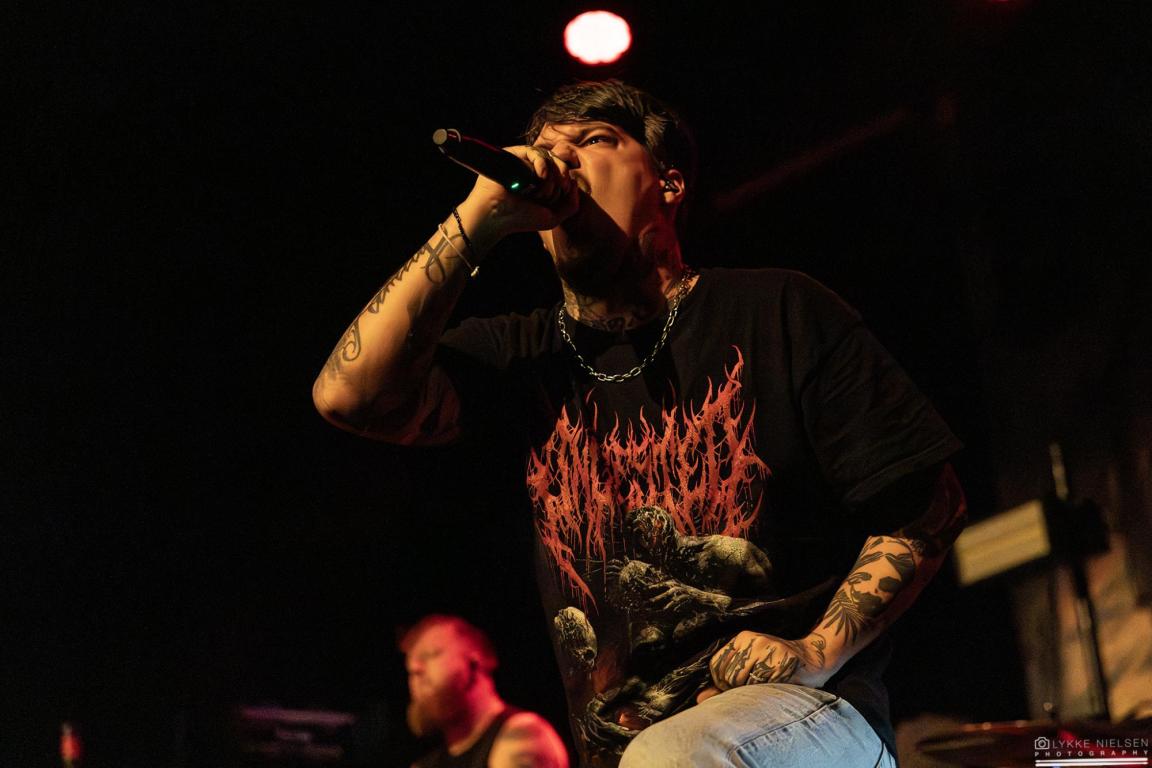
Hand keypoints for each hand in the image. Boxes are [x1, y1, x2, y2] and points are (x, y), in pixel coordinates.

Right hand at [462, 144, 579, 238]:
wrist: (498, 216)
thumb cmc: (522, 219)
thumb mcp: (553, 217)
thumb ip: (571, 204)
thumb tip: (574, 182)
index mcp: (542, 185)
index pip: (562, 174)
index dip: (567, 180)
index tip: (565, 191)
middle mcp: (533, 172)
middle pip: (558, 164)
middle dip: (561, 179)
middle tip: (560, 189)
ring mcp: (524, 163)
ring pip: (548, 158)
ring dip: (550, 177)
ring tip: (541, 192)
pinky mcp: (514, 155)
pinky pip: (535, 152)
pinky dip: (542, 164)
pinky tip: (540, 176)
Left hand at [697, 631, 827, 703]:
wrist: (814, 659)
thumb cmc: (778, 667)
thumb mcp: (750, 669)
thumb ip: (723, 684)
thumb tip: (699, 699)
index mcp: (742, 639)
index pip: (716, 666)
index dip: (723, 683)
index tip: (737, 686)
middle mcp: (753, 640)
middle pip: (729, 676)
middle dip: (738, 689)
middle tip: (756, 686)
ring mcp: (768, 648)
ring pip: (746, 682)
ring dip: (754, 690)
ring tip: (767, 684)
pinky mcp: (782, 659)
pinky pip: (765, 685)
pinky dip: (768, 691)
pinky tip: (777, 684)